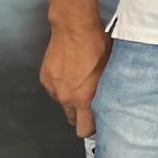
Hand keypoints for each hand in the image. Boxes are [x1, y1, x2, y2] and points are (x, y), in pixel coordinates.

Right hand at [40, 23, 111, 137]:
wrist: (74, 27)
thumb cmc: (97, 44)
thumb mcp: (111, 68)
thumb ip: (108, 90)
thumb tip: (112, 101)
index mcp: (83, 98)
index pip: (84, 130)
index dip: (92, 128)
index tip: (98, 123)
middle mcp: (65, 97)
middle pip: (73, 119)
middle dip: (82, 115)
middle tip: (92, 102)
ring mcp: (53, 88)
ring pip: (63, 103)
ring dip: (71, 98)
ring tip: (82, 82)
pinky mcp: (45, 78)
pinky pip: (55, 90)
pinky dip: (62, 86)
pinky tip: (72, 72)